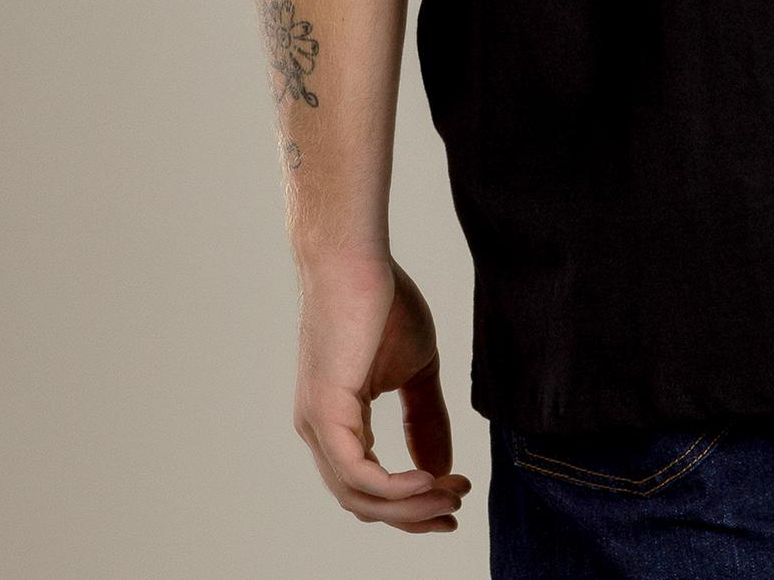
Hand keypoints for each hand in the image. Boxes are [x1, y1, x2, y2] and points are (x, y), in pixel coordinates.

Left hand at [293, 252, 470, 533]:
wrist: (357, 258)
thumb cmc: (383, 303)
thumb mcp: (416, 370)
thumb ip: (425, 420)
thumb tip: (442, 469)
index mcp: (336, 423)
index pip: (368, 486)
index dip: (412, 503)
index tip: (455, 499)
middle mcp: (319, 432)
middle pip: (363, 502)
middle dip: (413, 515)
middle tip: (456, 509)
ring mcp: (318, 425)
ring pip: (359, 496)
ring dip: (410, 505)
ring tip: (451, 495)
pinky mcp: (325, 412)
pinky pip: (357, 473)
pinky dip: (395, 487)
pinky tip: (429, 479)